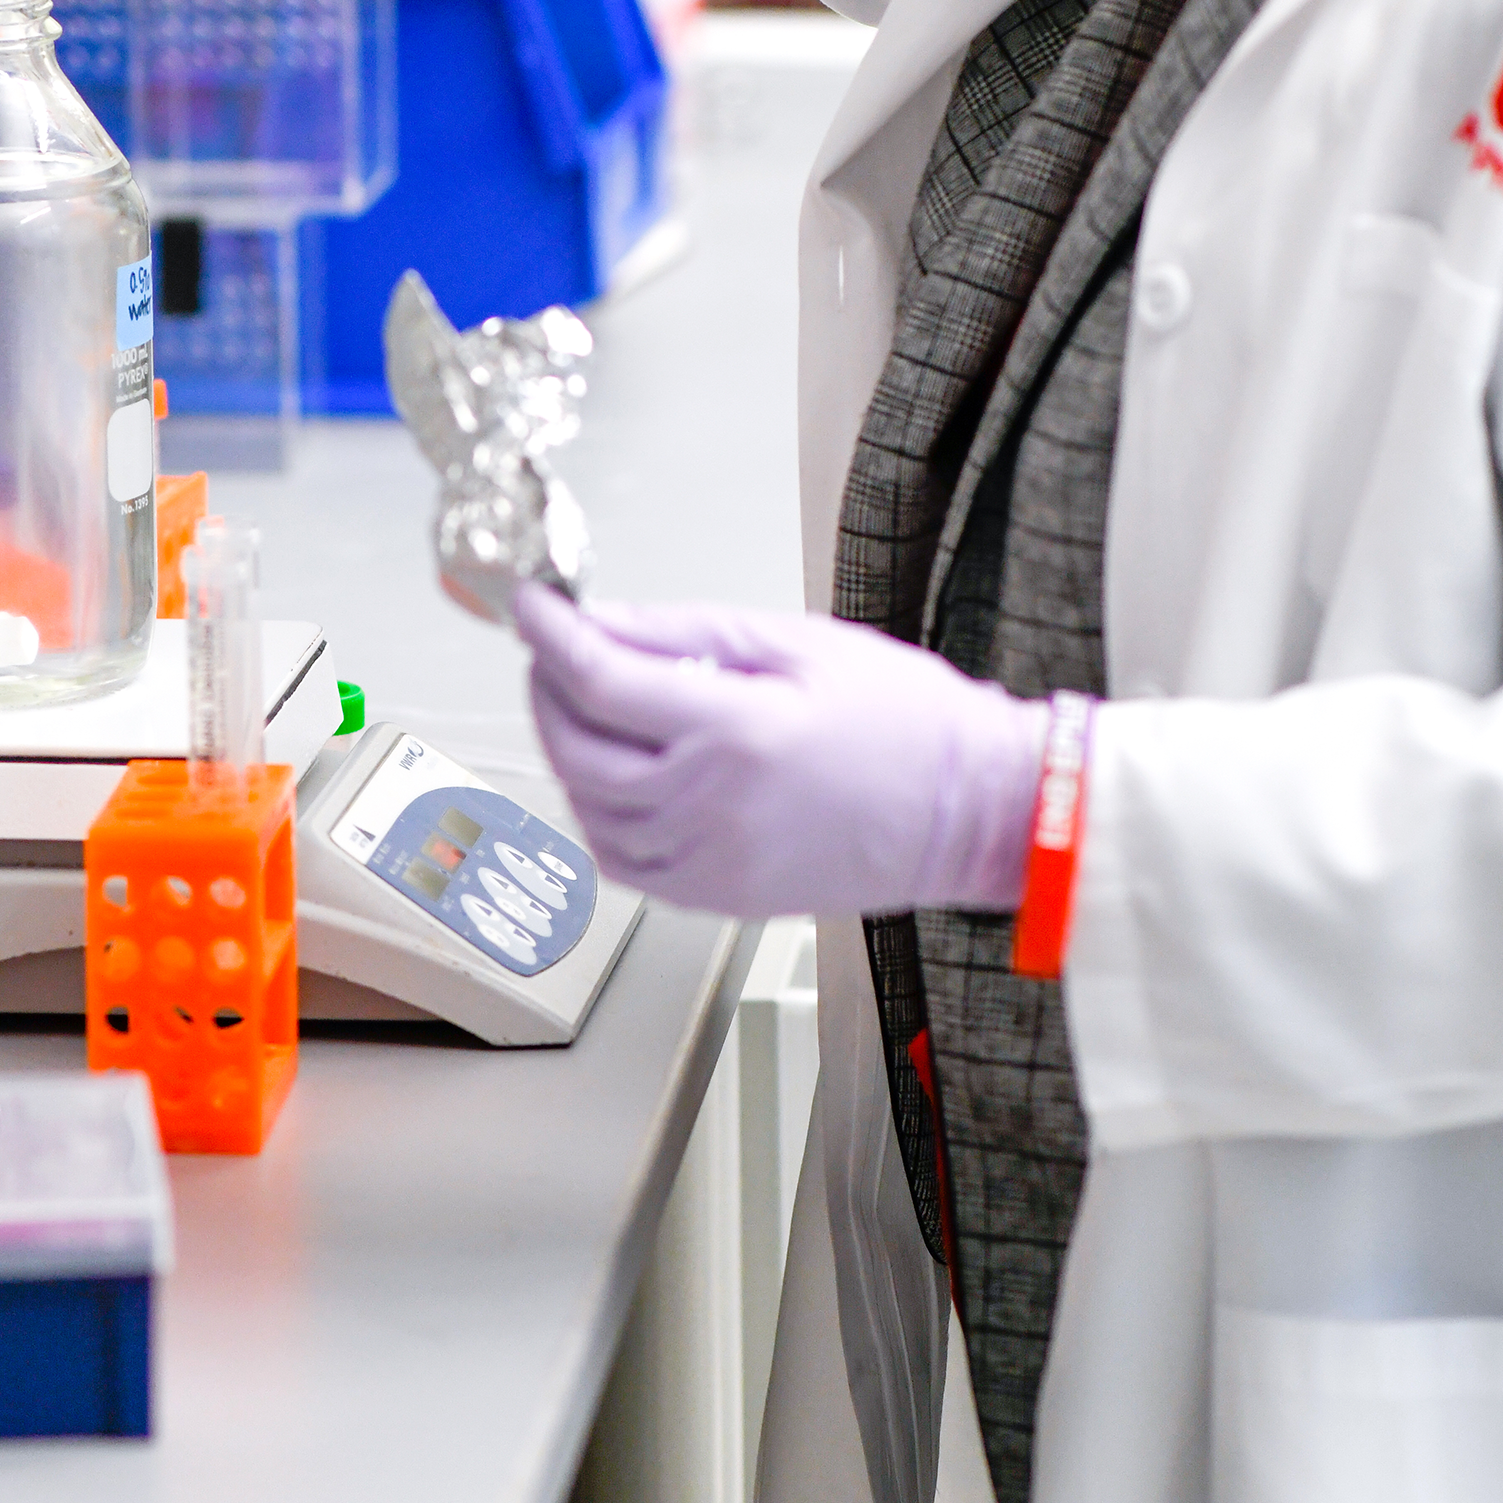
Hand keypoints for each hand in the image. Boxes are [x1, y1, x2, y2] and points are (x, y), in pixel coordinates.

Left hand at [511, 590, 1049, 922]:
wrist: (972, 813)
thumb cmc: (906, 721)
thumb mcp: (797, 642)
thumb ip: (688, 632)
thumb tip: (604, 618)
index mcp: (734, 733)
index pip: (599, 680)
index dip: (550, 635)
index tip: (531, 605)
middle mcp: (709, 808)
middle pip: (577, 749)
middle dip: (549, 690)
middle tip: (555, 649)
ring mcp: (710, 863)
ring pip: (589, 810)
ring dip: (569, 752)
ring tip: (589, 704)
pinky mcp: (718, 897)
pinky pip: (621, 860)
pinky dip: (598, 813)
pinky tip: (618, 774)